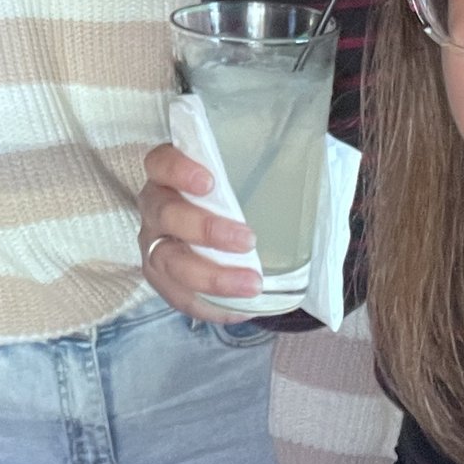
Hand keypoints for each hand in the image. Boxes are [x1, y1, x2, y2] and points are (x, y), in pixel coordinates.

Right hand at [137, 143, 265, 322]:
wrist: (218, 231)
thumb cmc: (231, 194)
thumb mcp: (240, 172)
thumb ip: (261, 163)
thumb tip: (309, 155)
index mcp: (168, 174)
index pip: (161, 163)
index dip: (179, 171)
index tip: (209, 181)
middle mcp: (154, 207)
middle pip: (165, 216)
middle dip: (205, 229)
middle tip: (247, 239)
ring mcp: (154, 244)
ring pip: (168, 262)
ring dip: (210, 276)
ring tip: (251, 284)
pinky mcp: (162, 278)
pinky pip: (179, 296)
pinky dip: (210, 305)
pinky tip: (240, 308)